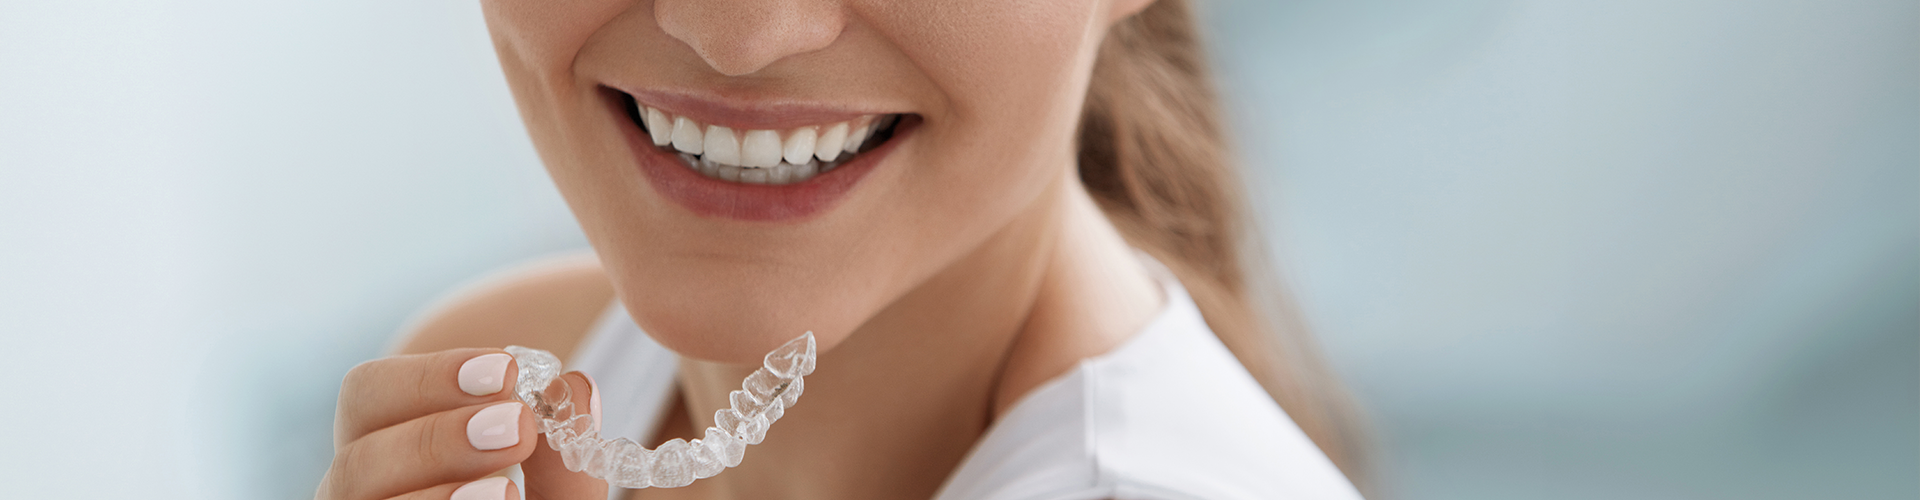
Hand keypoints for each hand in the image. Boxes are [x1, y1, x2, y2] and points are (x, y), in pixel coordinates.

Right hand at [315, 348, 607, 499]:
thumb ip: (566, 457)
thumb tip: (573, 386)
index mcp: (389, 456)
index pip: (369, 395)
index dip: (428, 375)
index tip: (507, 369)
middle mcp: (362, 499)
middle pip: (355, 456)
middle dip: (438, 435)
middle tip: (517, 426)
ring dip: (430, 492)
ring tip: (504, 488)